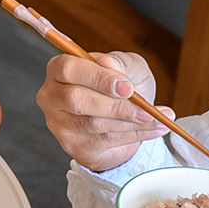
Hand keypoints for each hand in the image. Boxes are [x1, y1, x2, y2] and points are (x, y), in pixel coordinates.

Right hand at [36, 51, 170, 172]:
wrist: (127, 116)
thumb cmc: (122, 85)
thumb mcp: (129, 66)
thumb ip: (121, 62)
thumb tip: (110, 64)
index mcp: (60, 68)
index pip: (68, 69)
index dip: (98, 78)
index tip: (127, 87)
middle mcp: (52, 96)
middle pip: (76, 99)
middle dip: (115, 105)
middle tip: (145, 109)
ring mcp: (59, 123)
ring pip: (93, 123)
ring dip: (130, 122)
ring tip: (156, 118)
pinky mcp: (73, 145)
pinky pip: (104, 141)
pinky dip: (134, 135)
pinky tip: (153, 129)